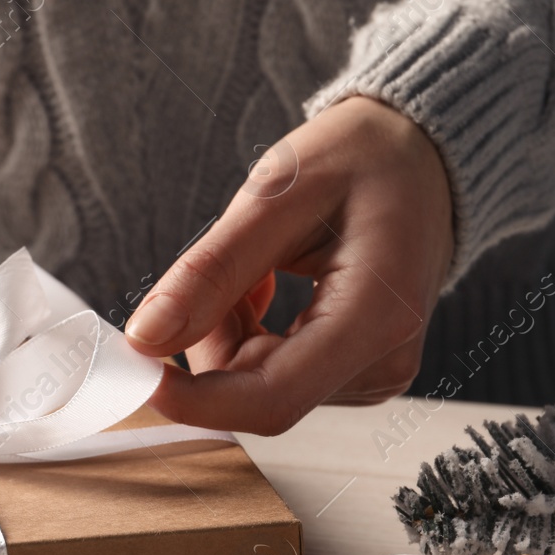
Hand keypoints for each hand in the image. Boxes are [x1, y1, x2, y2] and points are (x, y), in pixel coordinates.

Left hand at [124, 97, 453, 434]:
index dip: (192, 398)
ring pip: (254, 385)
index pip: (271, 400)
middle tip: (226, 263)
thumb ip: (210, 272)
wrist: (417, 155)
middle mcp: (384, 363)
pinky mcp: (356, 375)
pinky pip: (271, 376)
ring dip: (230, 331)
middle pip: (254, 391)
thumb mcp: (276, 196)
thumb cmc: (360, 160)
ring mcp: (374, 375)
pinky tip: (270, 284)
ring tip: (262, 264)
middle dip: (211, 338)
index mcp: (377, 317)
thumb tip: (147, 338)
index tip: (136, 368)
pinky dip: (248, 334)